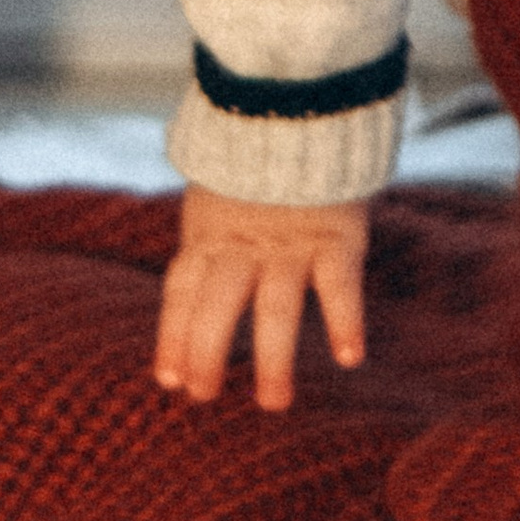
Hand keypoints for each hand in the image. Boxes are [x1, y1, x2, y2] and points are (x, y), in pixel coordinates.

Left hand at [155, 186, 369, 412]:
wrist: (302, 117)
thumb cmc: (255, 173)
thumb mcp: (215, 205)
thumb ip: (206, 252)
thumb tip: (188, 308)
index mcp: (210, 237)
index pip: (183, 292)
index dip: (173, 335)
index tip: (169, 380)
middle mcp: (244, 246)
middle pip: (218, 302)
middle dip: (208, 350)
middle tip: (204, 396)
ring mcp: (290, 245)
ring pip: (276, 306)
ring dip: (273, 357)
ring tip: (272, 403)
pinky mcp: (336, 238)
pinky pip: (340, 285)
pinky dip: (345, 321)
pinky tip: (350, 358)